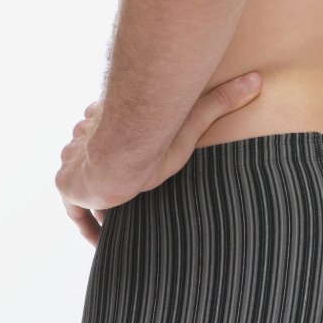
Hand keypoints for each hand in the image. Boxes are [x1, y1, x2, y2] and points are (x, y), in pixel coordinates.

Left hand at [55, 70, 262, 245]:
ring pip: (84, 184)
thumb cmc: (156, 134)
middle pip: (93, 159)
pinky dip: (88, 224)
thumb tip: (257, 81)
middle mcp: (85, 138)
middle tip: (129, 198)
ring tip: (122, 221)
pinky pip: (75, 210)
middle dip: (106, 176)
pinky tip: (103, 241)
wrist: (121, 152)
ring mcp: (72, 161)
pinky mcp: (65, 186)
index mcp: (108, 118)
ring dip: (99, 199)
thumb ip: (220, 102)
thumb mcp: (192, 121)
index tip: (133, 170)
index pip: (109, 133)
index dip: (120, 149)